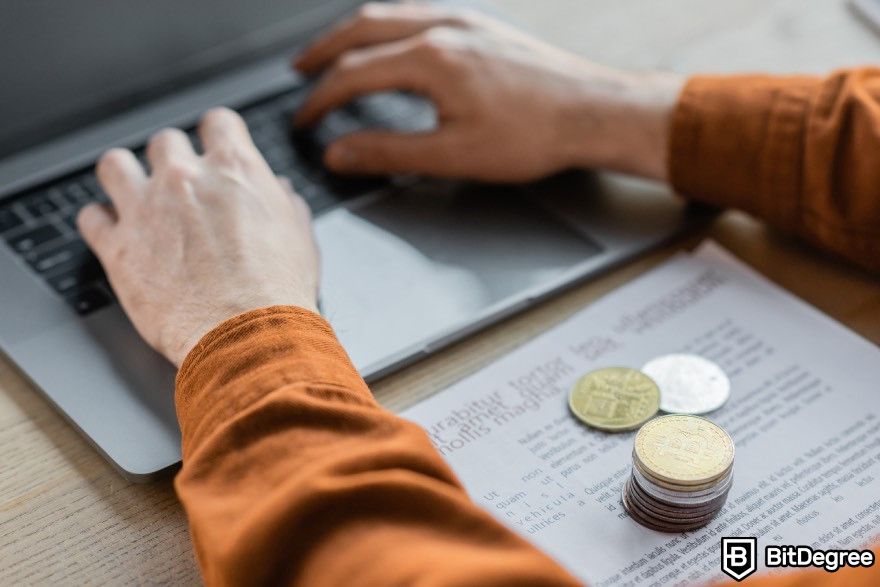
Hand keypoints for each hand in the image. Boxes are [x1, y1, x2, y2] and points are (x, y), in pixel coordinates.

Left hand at [77, 108, 318, 366]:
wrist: (248, 336)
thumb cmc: (278, 293)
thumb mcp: (300, 238)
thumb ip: (285, 205)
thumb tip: (278, 192)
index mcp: (234, 169)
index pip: (218, 122)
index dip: (217, 135)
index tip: (215, 149)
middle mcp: (185, 178)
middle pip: (165, 142)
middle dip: (173, 161)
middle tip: (181, 187)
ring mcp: (145, 209)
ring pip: (114, 165)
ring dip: (125, 177)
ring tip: (135, 195)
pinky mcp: (117, 247)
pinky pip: (90, 217)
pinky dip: (100, 222)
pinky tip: (114, 232)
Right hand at [295, 2, 682, 181]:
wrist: (593, 112)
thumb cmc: (535, 134)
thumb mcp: (453, 156)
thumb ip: (389, 153)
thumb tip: (340, 153)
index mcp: (431, 59)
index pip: (353, 75)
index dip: (320, 100)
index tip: (304, 121)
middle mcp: (444, 29)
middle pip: (363, 30)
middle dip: (324, 52)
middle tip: (300, 71)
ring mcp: (466, 22)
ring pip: (392, 15)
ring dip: (355, 32)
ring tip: (336, 50)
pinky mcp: (485, 27)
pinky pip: (422, 12)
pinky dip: (391, 25)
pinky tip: (394, 40)